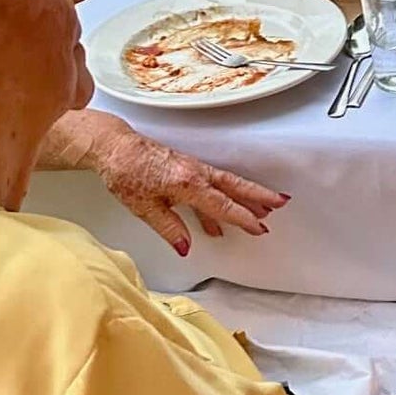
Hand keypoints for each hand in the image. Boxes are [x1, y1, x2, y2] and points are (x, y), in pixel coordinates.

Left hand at [47, 110, 287, 253]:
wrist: (114, 147)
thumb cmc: (125, 173)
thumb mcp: (144, 208)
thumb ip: (169, 228)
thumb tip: (187, 247)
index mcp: (187, 184)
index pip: (221, 204)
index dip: (242, 217)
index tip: (260, 226)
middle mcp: (194, 173)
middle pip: (234, 186)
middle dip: (259, 196)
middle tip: (281, 204)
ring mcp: (191, 169)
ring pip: (226, 184)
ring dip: (245, 195)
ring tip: (262, 210)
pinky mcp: (185, 168)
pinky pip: (211, 184)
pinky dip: (221, 199)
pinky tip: (217, 221)